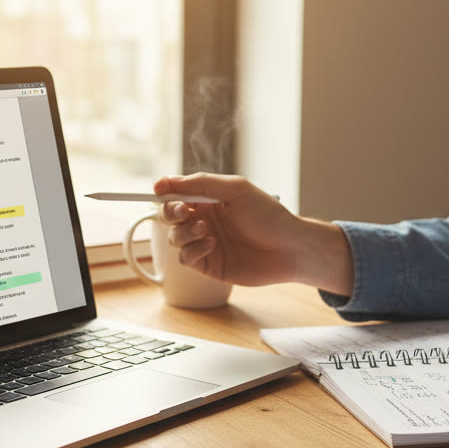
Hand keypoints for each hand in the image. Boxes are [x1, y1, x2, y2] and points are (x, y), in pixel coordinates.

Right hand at [152, 174, 353, 293]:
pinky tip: (211, 244)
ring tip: (206, 229)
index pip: (177, 193)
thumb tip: (165, 182)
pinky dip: (193, 250)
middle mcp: (204, 219)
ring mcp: (204, 243)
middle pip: (169, 215)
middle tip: (185, 212)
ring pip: (174, 237)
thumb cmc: (269, 215)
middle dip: (170, 212)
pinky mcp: (208, 265)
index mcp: (209, 199)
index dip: (164, 191)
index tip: (158, 190)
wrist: (290, 248)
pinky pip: (185, 258)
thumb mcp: (235, 189)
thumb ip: (201, 184)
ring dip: (184, 232)